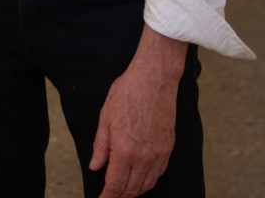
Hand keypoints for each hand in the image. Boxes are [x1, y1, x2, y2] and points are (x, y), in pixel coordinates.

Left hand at [90, 27, 186, 196]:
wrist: (154, 78)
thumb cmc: (128, 92)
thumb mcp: (105, 117)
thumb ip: (100, 146)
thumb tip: (95, 166)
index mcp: (124, 150)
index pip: (115, 185)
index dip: (107, 196)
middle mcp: (143, 157)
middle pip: (131, 189)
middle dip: (120, 195)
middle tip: (110, 194)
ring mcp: (158, 154)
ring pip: (147, 184)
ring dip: (135, 191)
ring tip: (124, 189)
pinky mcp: (168, 148)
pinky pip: (158, 174)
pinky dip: (148, 180)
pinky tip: (141, 177)